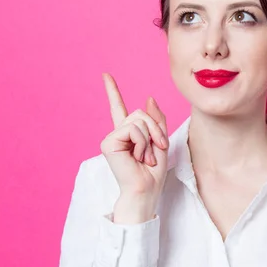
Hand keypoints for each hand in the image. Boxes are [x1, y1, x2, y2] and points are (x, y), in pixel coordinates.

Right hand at [100, 72, 169, 223]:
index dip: (112, 91)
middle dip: (155, 130)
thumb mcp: (160, 141)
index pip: (119, 108)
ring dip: (150, 138)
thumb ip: (156, 120)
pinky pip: (133, 129)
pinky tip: (137, 157)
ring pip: (139, 120)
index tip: (105, 75)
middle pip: (141, 113)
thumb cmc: (153, 173)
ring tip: (145, 157)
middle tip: (156, 149)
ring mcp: (112, 137)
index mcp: (128, 133)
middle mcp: (118, 133)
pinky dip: (142, 142)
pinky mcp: (108, 142)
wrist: (146, 190)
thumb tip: (149, 98)